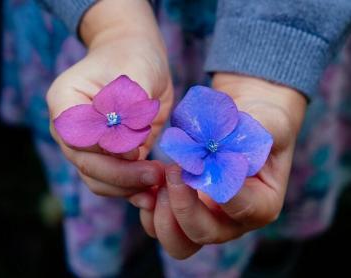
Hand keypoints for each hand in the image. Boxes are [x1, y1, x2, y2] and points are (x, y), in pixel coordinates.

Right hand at [47, 0, 172, 196]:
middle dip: (121, 175)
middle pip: (86, 164)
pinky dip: (132, 189)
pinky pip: (115, 181)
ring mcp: (88, 146)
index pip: (75, 137)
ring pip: (98, 179)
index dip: (104, 149)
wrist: (139, 61)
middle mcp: (70, 129)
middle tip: (155, 175)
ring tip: (158, 182)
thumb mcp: (136, 72)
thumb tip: (125, 147)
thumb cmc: (134, 58)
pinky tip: (153, 190)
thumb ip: (130, 105)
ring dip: (127, 186)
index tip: (135, 150)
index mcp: (66, 102)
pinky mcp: (110, 156)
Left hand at [133, 73, 306, 258]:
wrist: (241, 118)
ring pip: (177, 242)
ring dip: (161, 213)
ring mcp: (206, 218)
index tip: (197, 159)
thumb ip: (251, 133)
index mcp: (261, 203)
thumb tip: (217, 147)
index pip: (240, 207)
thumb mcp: (266, 119)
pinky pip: (157, 226)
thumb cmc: (260, 119)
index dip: (213, 185)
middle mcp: (233, 219)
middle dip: (181, 205)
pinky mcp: (182, 210)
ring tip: (160, 178)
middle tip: (172, 169)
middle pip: (202, 234)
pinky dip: (147, 207)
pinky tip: (149, 179)